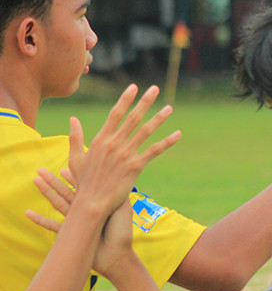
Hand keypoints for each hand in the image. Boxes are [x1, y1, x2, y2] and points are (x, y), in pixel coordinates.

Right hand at [28, 166, 139, 280]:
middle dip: (54, 181)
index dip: (74, 176)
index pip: (84, 186)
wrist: (117, 257)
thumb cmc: (122, 233)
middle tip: (40, 169)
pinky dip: (40, 220)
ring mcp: (76, 222)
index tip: (65, 165)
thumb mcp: (122, 209)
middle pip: (66, 192)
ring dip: (46, 193)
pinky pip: (52, 225)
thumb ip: (117, 193)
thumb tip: (116, 175)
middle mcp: (86, 211)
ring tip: (35, 181)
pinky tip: (28, 213)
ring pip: (58, 203)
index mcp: (98, 203)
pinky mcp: (69, 233)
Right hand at [69, 84, 180, 213]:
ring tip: (169, 107)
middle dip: (145, 102)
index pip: (115, 114)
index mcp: (100, 140)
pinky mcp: (136, 166)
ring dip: (159, 118)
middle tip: (155, 88)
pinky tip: (178, 134)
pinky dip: (167, 142)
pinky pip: (154, 151)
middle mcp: (114, 144)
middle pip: (132, 118)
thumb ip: (75, 137)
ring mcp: (126, 154)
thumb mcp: (74, 158)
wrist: (92, 203)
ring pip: (145, 131)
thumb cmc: (83, 182)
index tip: (134, 87)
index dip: (125, 99)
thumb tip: (73, 119)